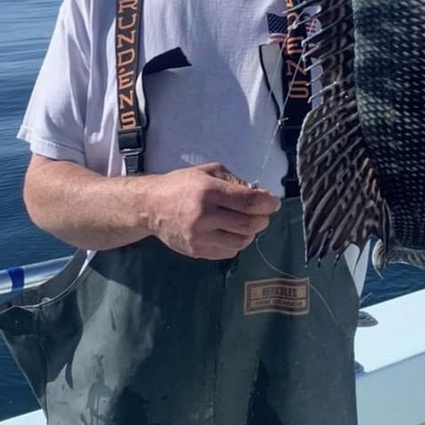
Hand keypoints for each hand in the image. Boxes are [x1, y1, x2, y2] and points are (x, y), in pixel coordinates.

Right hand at [145, 163, 280, 259]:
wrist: (150, 207)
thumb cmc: (181, 185)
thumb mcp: (208, 172)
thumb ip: (234, 182)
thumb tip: (259, 195)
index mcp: (208, 192)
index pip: (248, 202)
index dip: (267, 203)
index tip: (274, 203)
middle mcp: (204, 216)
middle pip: (248, 225)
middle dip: (262, 219)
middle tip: (263, 214)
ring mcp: (199, 237)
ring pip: (241, 242)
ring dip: (250, 233)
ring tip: (246, 223)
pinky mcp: (197, 251)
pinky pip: (228, 252)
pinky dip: (236, 243)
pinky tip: (231, 232)